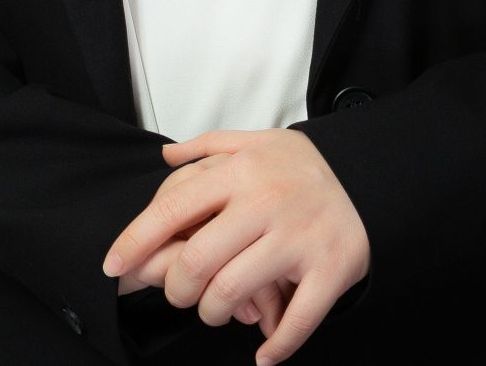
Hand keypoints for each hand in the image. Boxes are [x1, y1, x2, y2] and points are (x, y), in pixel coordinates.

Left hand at [102, 127, 370, 364]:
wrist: (372, 177)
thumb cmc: (305, 166)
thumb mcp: (256, 141)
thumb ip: (207, 147)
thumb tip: (165, 158)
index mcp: (240, 173)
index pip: (172, 209)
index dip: (135, 241)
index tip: (113, 265)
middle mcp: (264, 204)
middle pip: (196, 260)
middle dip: (176, 289)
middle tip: (180, 294)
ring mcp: (297, 239)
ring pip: (232, 291)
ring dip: (213, 313)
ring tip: (216, 311)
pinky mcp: (329, 269)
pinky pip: (296, 319)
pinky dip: (275, 346)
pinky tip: (263, 354)